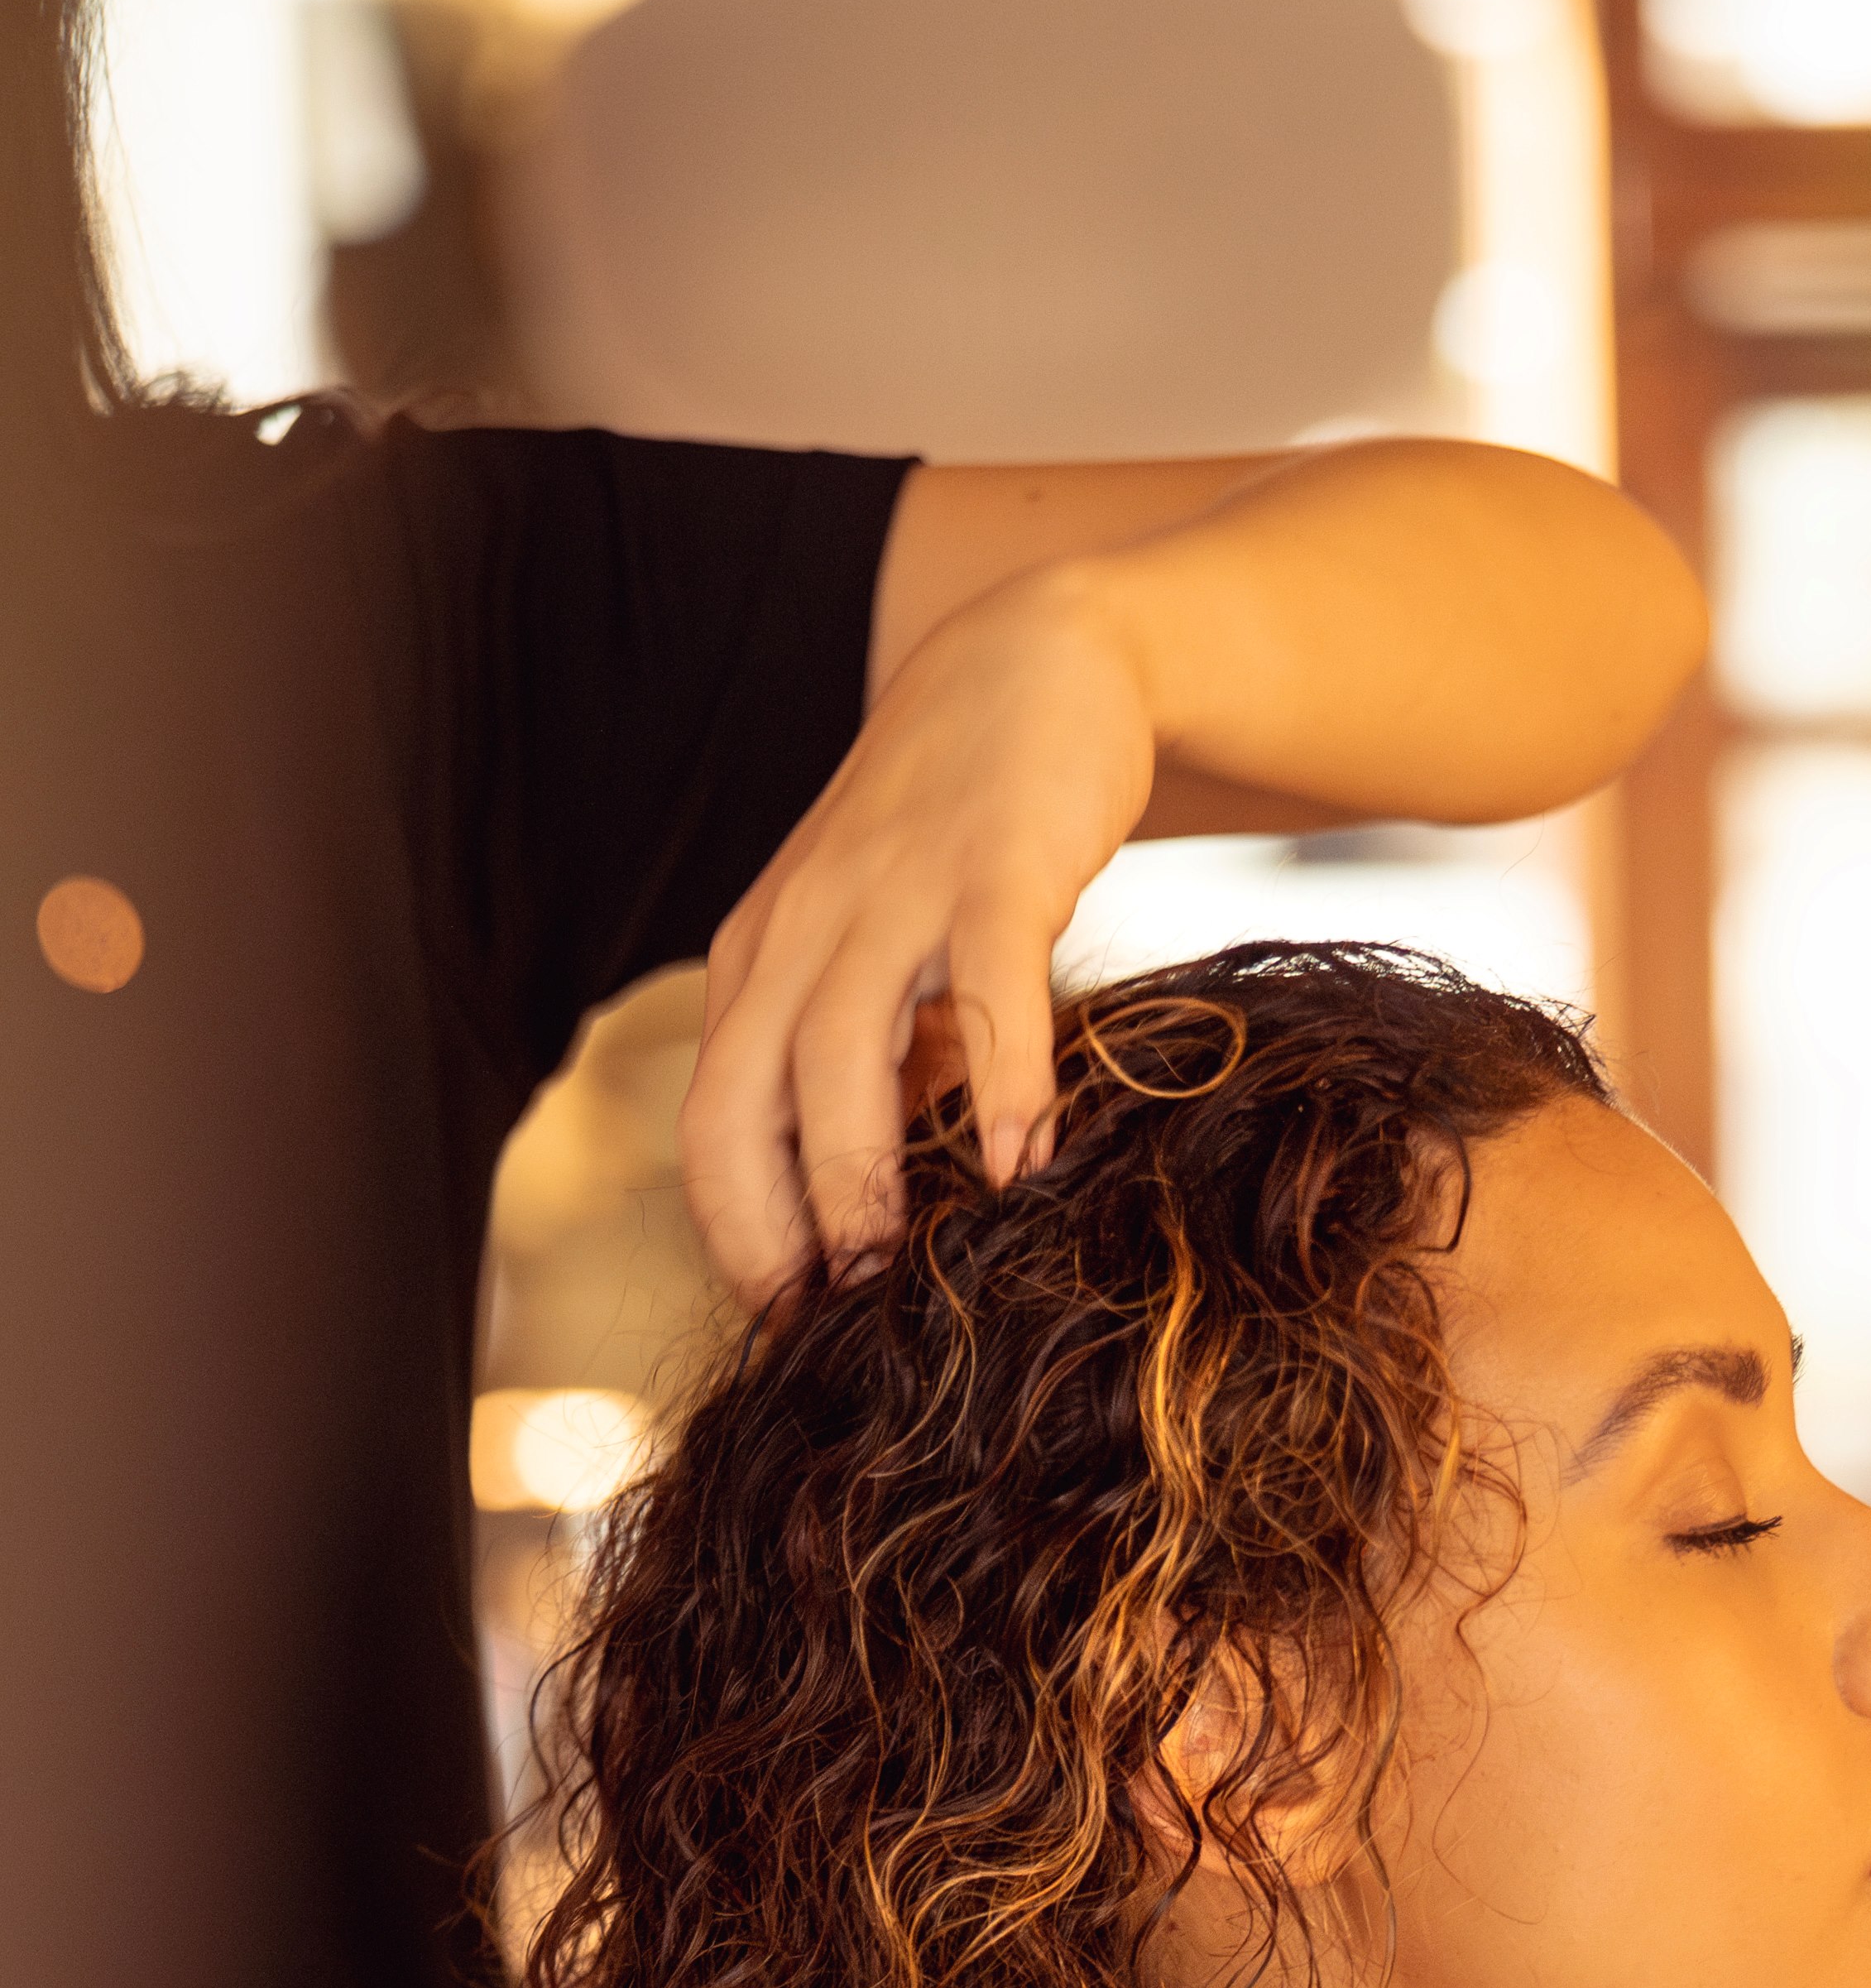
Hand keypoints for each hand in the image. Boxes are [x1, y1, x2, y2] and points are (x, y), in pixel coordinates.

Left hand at [675, 440, 1706, 1307]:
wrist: (1042, 659)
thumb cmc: (962, 830)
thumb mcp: (887, 953)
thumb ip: (881, 1065)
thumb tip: (892, 1208)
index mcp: (763, 959)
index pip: (713, 1123)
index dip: (739, 1235)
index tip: (792, 1325)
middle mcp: (802, 928)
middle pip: (741, 1103)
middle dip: (772, 1230)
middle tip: (828, 1328)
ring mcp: (892, 893)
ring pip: (837, 1058)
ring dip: (863, 1181)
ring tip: (904, 1277)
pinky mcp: (993, 865)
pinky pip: (985, 991)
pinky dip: (1000, 1084)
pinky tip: (1025, 1163)